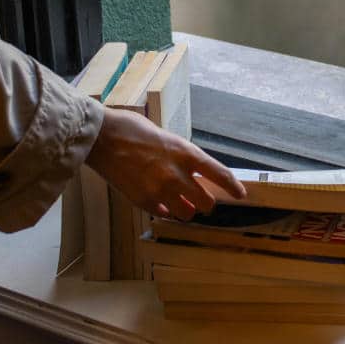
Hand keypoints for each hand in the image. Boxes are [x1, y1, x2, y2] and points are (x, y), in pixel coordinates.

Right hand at [85, 107, 245, 220]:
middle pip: (207, 201)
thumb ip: (182, 158)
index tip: (241, 194)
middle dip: (206, 202)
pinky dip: (166, 210)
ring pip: (187, 212)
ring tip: (180, 202)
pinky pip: (165, 213)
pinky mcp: (144, 201)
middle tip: (200, 199)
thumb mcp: (166, 138)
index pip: (219, 173)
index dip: (233, 186)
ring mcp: (161, 189)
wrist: (102, 137)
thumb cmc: (132, 129)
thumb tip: (192, 174)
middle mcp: (178, 174)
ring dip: (186, 209)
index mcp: (186, 152)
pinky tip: (161, 202)